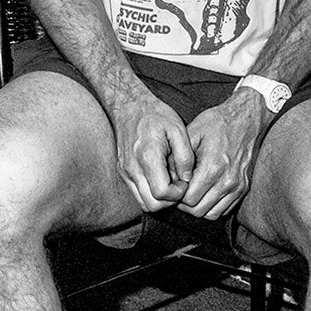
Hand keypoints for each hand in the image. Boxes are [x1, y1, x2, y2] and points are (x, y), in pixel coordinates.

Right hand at [105, 87, 194, 211]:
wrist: (129, 106)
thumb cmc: (156, 115)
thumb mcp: (178, 129)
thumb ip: (185, 157)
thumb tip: (187, 179)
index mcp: (147, 157)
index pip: (162, 194)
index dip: (178, 193)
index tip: (185, 180)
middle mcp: (132, 169)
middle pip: (152, 205)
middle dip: (170, 201)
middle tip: (180, 185)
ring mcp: (125, 172)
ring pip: (144, 203)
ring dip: (160, 200)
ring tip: (171, 182)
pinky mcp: (123, 173)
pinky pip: (138, 195)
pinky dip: (152, 194)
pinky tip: (161, 179)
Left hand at [178, 94, 270, 220]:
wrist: (245, 120)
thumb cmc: (216, 124)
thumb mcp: (192, 133)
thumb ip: (178, 158)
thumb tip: (166, 178)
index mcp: (213, 168)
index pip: (188, 199)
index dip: (176, 196)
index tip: (173, 186)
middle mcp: (227, 181)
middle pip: (199, 211)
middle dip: (185, 205)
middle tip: (179, 192)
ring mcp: (238, 186)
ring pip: (212, 214)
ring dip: (199, 208)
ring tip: (191, 193)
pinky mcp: (244, 188)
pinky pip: (225, 209)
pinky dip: (213, 206)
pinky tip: (205, 192)